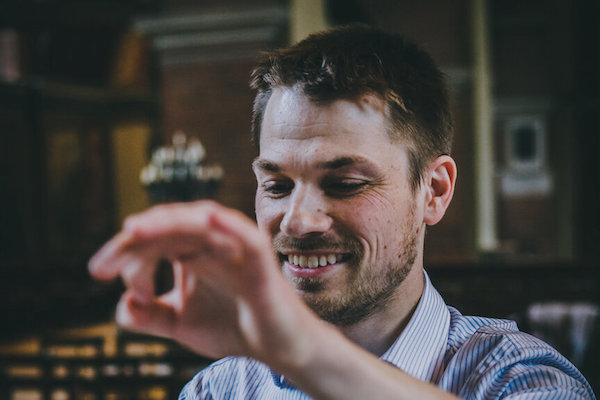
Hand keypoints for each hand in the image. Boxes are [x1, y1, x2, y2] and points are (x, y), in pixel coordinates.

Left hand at [88, 201, 315, 362]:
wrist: (274, 349)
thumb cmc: (231, 327)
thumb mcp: (179, 323)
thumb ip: (148, 315)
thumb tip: (122, 304)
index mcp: (190, 252)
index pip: (151, 239)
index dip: (123, 251)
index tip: (98, 272)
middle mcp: (211, 243)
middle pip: (169, 226)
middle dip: (133, 241)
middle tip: (102, 263)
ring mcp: (235, 247)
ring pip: (200, 222)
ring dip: (168, 223)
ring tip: (135, 230)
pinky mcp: (259, 259)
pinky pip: (245, 236)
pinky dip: (228, 225)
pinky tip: (207, 219)